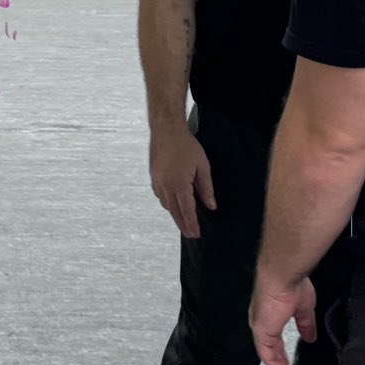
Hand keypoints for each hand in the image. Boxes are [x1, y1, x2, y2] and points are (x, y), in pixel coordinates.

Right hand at [148, 124, 215, 238]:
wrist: (166, 130)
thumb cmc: (186, 145)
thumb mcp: (203, 166)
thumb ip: (206, 188)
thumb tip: (210, 205)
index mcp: (179, 185)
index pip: (187, 210)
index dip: (192, 224)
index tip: (195, 235)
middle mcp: (166, 186)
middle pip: (175, 211)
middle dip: (183, 224)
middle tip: (190, 235)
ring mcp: (158, 181)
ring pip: (166, 204)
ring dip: (174, 214)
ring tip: (183, 222)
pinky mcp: (153, 176)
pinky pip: (160, 195)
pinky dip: (167, 203)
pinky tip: (171, 204)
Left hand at [250, 273, 316, 364]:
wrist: (282, 276)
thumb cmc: (293, 286)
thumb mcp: (303, 308)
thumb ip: (305, 324)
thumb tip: (310, 338)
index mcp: (270, 317)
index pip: (274, 342)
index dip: (283, 356)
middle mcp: (262, 324)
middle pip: (270, 353)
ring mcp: (260, 330)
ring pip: (269, 358)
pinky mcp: (262, 335)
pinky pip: (270, 359)